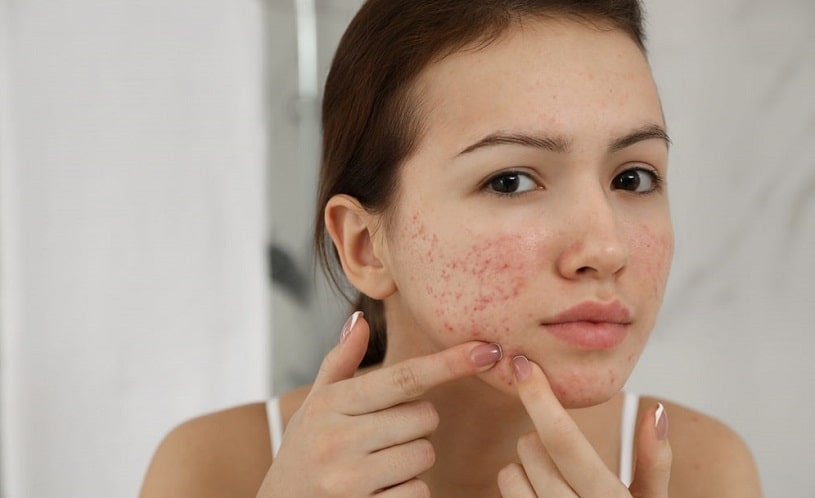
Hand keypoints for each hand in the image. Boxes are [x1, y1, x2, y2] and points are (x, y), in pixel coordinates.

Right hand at [256, 312, 502, 497]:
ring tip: (379, 464)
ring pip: (425, 456)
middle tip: (386, 434)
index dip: (448, 363)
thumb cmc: (303, 450)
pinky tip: (380, 490)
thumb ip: (340, 362)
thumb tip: (360, 319)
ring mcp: (350, 480)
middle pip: (424, 418)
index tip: (486, 351)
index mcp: (331, 404)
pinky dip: (409, 492)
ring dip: (414, 460)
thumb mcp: (314, 404)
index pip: (402, 377)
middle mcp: (338, 439)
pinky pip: (419, 493)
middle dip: (417, 424)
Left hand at [497, 356, 671, 497]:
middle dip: (540, 439)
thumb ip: (654, 461)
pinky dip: (517, 490)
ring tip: (552, 482)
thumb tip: (654, 409)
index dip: (540, 398)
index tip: (522, 364)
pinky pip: (505, 496)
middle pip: (531, 450)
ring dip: (525, 468)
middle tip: (561, 454)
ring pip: (510, 474)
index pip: (564, 441)